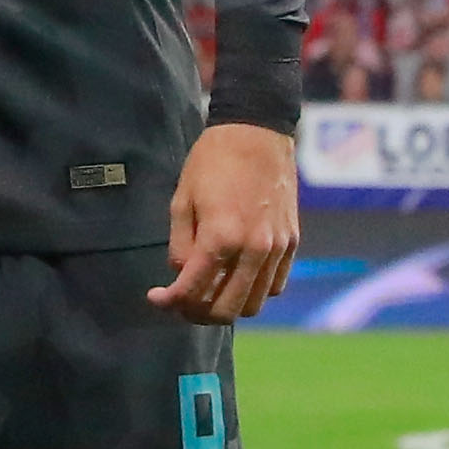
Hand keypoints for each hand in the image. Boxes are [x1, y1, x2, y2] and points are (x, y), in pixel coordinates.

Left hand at [153, 120, 300, 323]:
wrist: (257, 134)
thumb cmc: (212, 163)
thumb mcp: (181, 201)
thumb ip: (180, 244)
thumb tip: (181, 274)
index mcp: (221, 238)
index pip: (192, 290)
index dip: (169, 302)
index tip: (156, 298)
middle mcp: (254, 249)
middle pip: (227, 310)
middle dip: (199, 314)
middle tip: (181, 304)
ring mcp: (278, 248)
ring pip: (254, 303)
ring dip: (227, 307)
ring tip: (207, 294)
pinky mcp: (292, 242)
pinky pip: (275, 285)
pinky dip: (253, 291)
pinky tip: (234, 279)